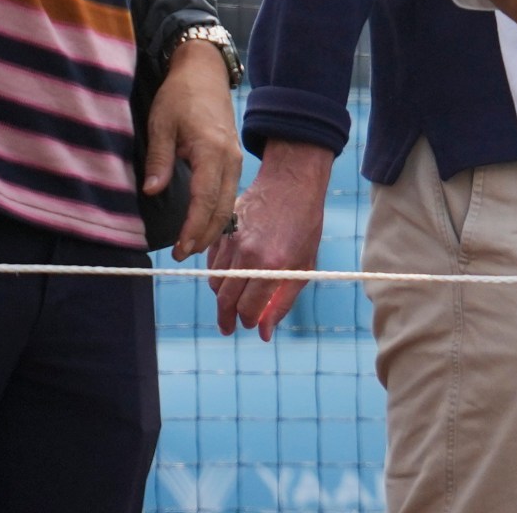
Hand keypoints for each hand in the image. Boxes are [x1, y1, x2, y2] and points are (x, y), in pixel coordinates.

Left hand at [144, 38, 244, 259]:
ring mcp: (234, 159)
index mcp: (212, 151)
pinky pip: (229, 192)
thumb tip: (152, 192)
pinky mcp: (232, 158)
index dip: (193, 227)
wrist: (204, 72)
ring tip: (191, 245)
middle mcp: (230, 159)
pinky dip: (218, 212)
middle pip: (222, 207)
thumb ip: (159, 159)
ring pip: (228, 202)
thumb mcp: (160, 123)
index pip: (205, 199)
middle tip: (182, 255)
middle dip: (204, 235)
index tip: (179, 249)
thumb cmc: (180, 95)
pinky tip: (205, 223)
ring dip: (212, 226)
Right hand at [208, 139, 333, 338]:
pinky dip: (218, 273)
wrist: (291, 183)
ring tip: (231, 303)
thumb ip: (283, 301)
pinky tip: (230, 276)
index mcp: (272, 265)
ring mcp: (231, 241)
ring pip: (215, 281)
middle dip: (226, 318)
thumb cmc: (304, 225)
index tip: (250, 325)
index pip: (248, 308)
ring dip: (222, 296)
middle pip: (225, 299)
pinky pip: (211, 261)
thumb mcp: (303, 265)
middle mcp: (248, 255)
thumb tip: (263, 333)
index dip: (248, 321)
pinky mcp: (222, 231)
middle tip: (228, 328)